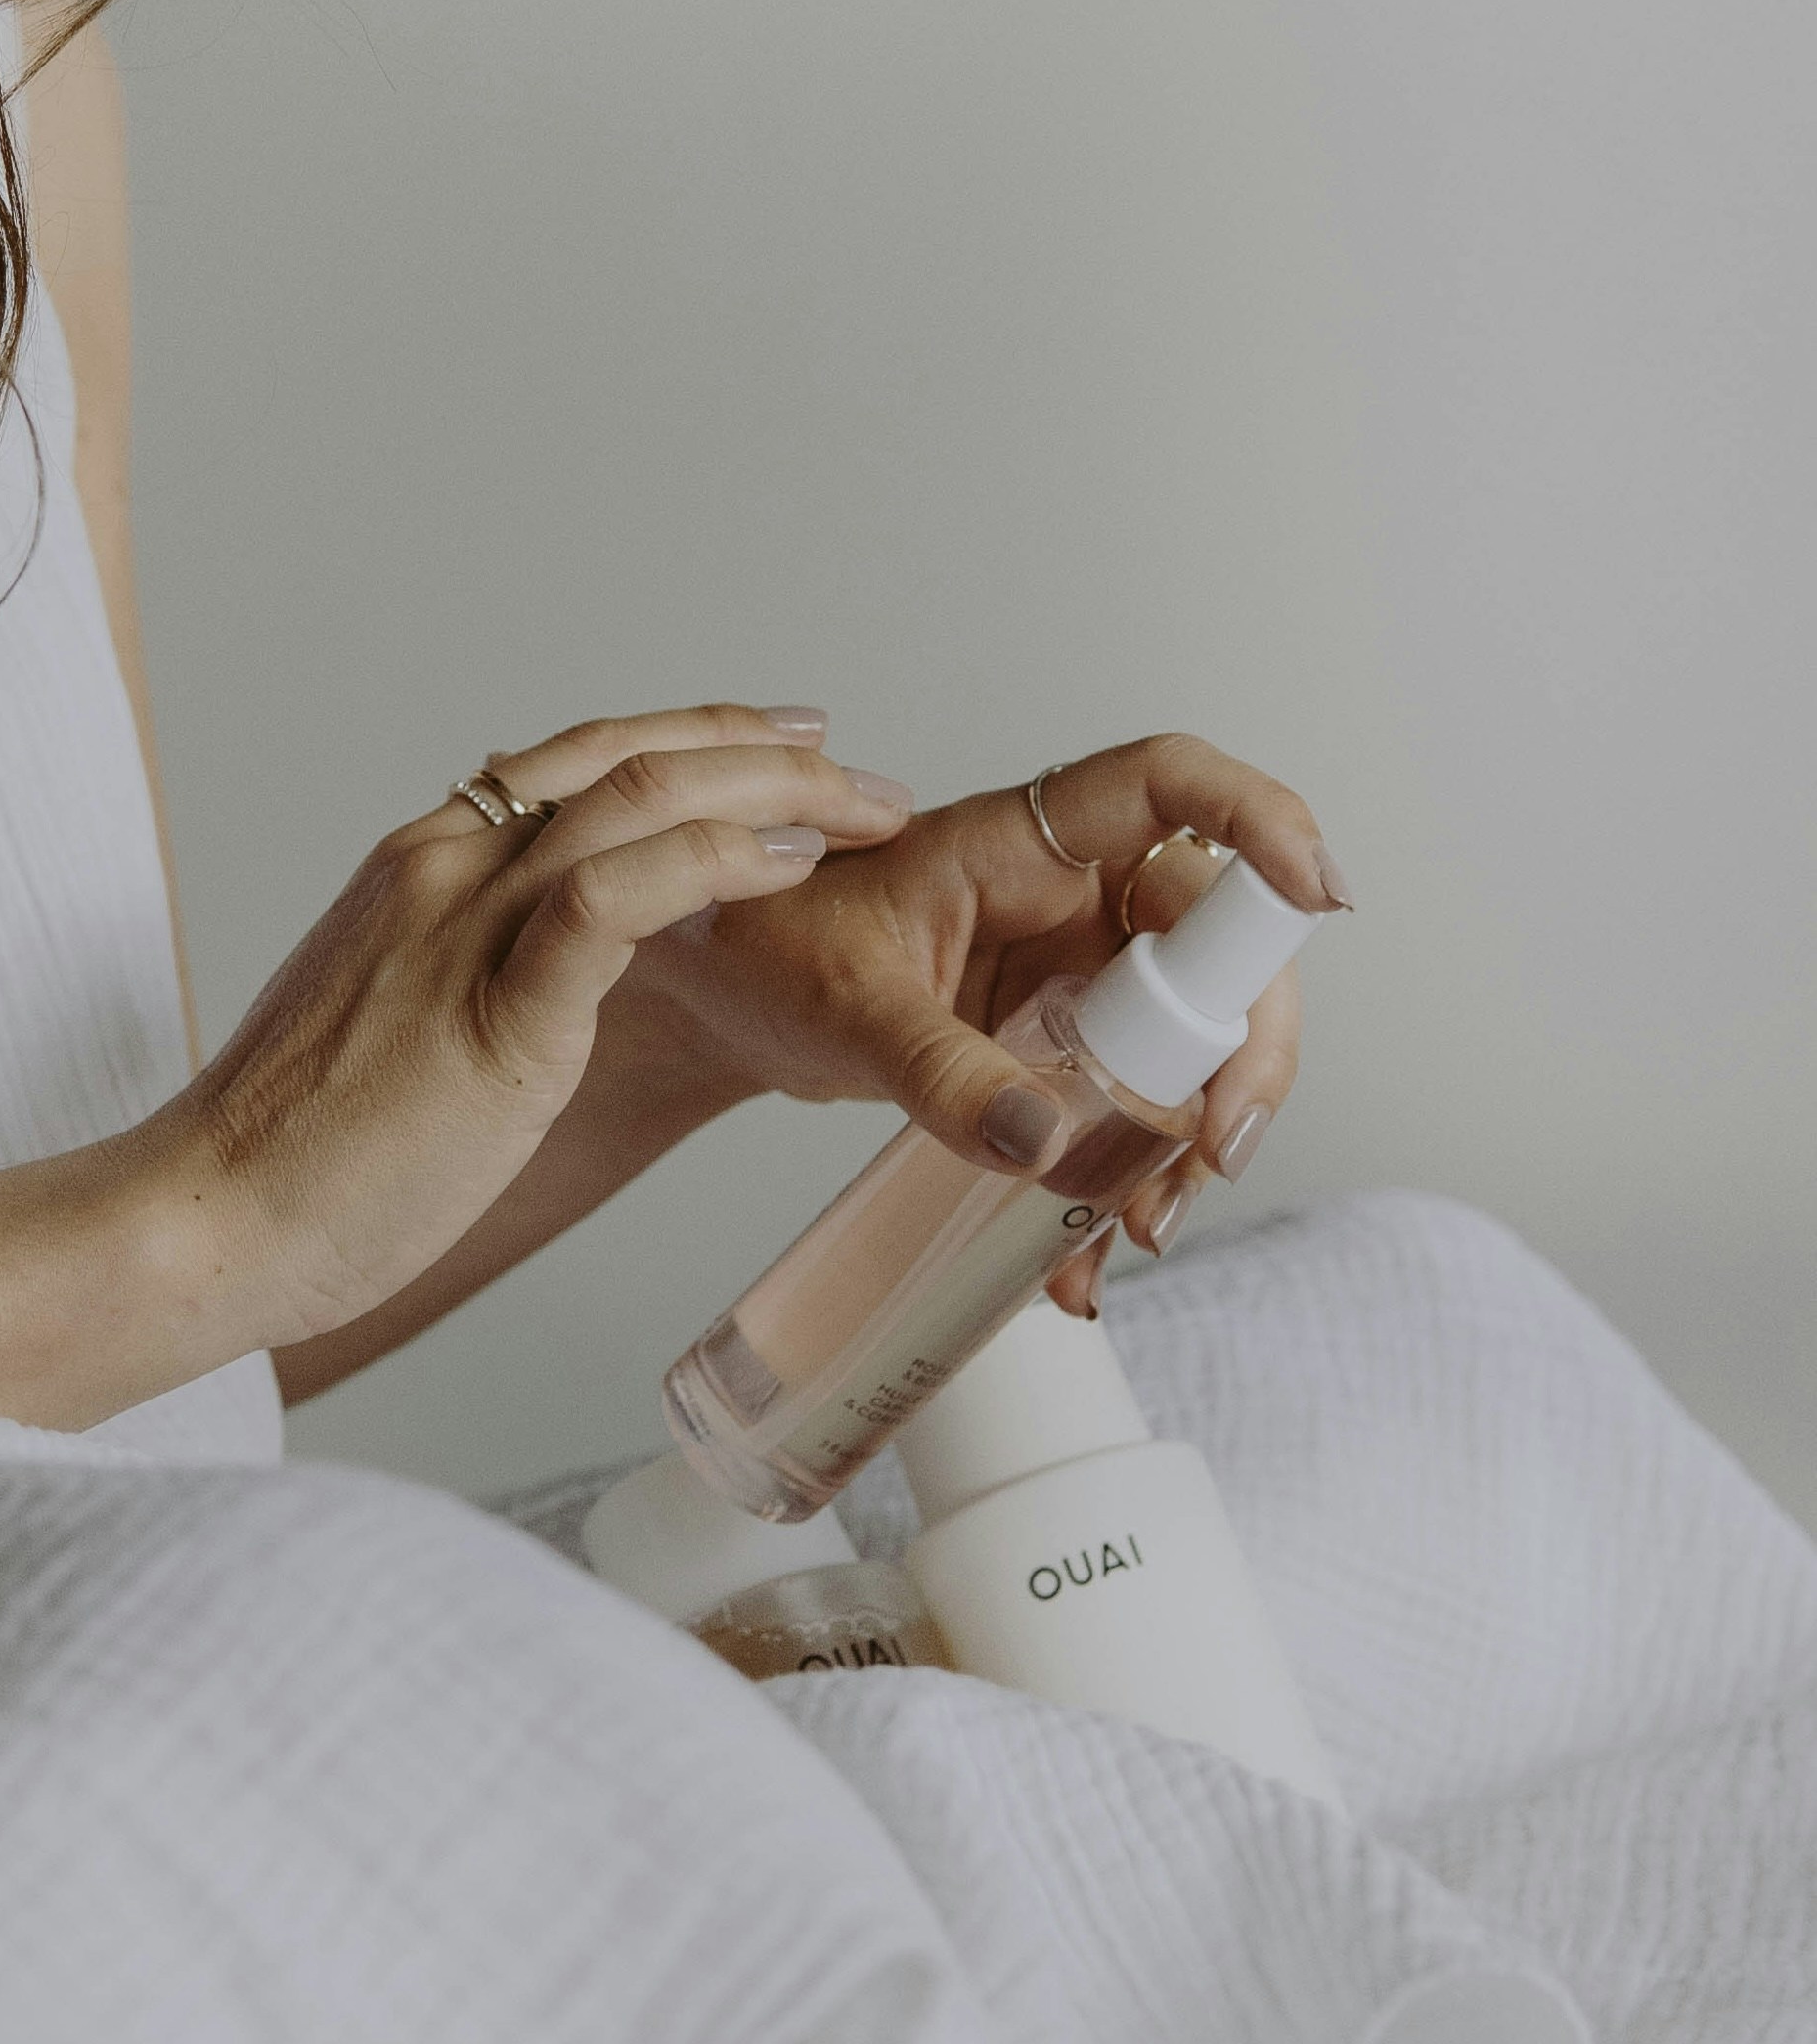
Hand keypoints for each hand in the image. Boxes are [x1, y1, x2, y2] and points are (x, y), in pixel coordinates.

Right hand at [169, 708, 917, 1341]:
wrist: (206, 1220)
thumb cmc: (296, 1158)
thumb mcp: (391, 1033)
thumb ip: (461, 983)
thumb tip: (533, 991)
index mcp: (419, 867)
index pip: (578, 762)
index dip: (696, 741)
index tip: (783, 746)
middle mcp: (443, 869)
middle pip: (628, 756)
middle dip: (762, 748)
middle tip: (861, 772)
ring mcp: (463, 930)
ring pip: (641, 800)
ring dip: (773, 791)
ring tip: (859, 810)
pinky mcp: (492, 1011)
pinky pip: (621, 899)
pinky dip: (719, 862)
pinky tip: (789, 865)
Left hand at [617, 731, 1348, 1304]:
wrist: (725, 1001)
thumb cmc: (770, 950)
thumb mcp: (848, 1006)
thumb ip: (939, 1072)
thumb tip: (1041, 1144)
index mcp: (1027, 842)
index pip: (1170, 787)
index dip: (1259, 819)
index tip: (1319, 893)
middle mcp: (1075, 897)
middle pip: (1221, 945)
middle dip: (1240, 1055)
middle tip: (1211, 1155)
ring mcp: (1078, 975)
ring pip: (1194, 1042)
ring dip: (1191, 1140)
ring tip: (1140, 1228)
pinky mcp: (1063, 1049)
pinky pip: (1132, 1109)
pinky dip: (1124, 1184)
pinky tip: (1081, 1256)